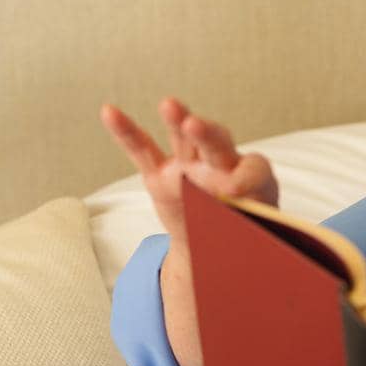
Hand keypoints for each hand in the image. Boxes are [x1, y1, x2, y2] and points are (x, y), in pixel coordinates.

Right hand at [99, 97, 279, 253]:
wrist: (218, 244)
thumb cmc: (244, 236)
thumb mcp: (256, 240)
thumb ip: (251, 237)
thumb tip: (248, 259)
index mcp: (253, 181)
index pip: (253, 171)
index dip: (245, 178)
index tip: (236, 190)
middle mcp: (220, 167)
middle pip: (216, 144)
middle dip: (206, 135)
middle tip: (196, 125)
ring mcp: (189, 169)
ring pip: (184, 141)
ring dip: (177, 122)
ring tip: (170, 106)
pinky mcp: (161, 177)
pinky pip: (143, 151)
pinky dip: (126, 132)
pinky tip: (109, 112)